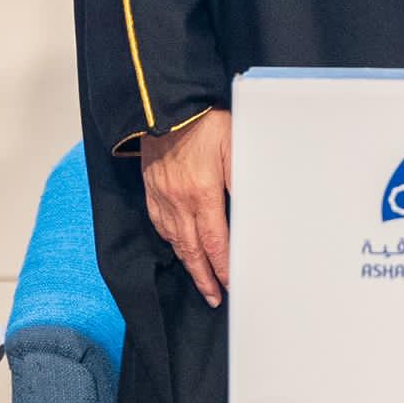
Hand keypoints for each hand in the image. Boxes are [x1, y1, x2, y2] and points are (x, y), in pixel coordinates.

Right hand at [146, 108, 231, 307]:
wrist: (162, 104)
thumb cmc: (203, 121)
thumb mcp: (234, 144)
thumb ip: (242, 179)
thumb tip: (252, 210)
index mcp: (203, 194)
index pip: (216, 243)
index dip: (224, 268)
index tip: (231, 285)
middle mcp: (179, 202)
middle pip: (193, 250)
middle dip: (204, 277)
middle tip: (213, 297)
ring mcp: (162, 197)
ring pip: (175, 241)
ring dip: (188, 264)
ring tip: (199, 280)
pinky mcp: (151, 189)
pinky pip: (159, 224)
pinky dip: (170, 241)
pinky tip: (178, 246)